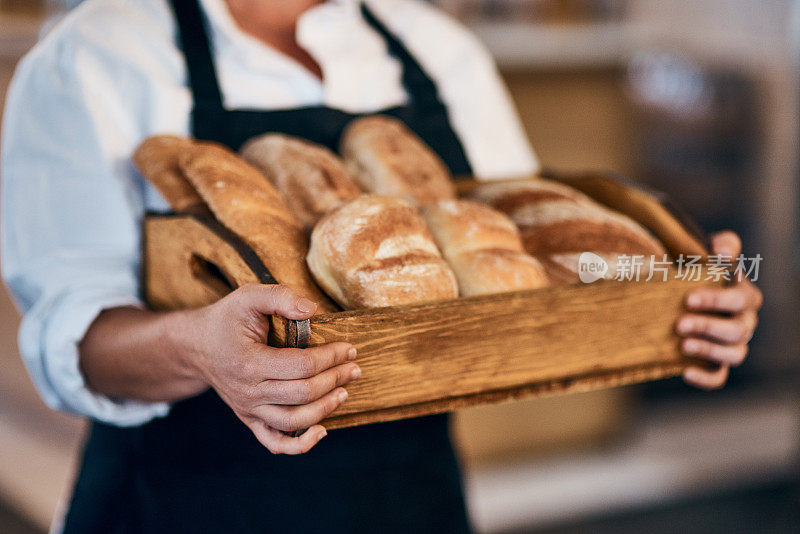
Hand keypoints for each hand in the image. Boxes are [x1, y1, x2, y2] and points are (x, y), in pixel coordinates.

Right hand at [176, 284, 359, 453]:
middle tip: (354, 367)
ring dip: (325, 409)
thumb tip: (311, 310)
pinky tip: (321, 431)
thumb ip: (280, 296)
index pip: (302, 366)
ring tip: (344, 392)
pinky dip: (299, 445)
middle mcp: (248, 391)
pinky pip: (274, 442)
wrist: (197, 346)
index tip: (349, 348)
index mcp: (250, 362)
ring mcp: (248, 409)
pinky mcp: (249, 419)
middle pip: (303, 394)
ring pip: (293, 422)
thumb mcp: (248, 297)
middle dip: (335, 380)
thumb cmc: (227, 319)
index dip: (331, 358)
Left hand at [675, 231, 761, 389]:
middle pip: (737, 330)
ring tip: (683, 345)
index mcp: (744, 295)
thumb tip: (723, 252)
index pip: (739, 300)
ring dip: (709, 351)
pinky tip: (685, 372)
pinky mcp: (716, 363)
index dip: (716, 300)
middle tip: (679, 324)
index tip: (688, 298)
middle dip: (708, 327)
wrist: (680, 293)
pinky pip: (719, 378)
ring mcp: (732, 344)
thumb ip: (722, 245)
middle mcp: (744, 321)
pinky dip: (705, 378)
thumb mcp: (709, 251)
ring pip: (734, 355)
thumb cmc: (698, 269)